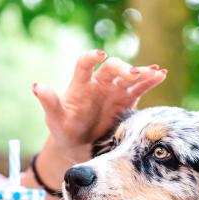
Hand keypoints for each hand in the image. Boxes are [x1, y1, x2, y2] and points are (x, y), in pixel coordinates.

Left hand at [32, 50, 165, 162]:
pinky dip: (150, 81)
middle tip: (133, 74)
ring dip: (142, 73)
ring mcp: (114, 90)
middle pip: (111, 68)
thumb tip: (36, 86)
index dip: (91, 58)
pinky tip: (162, 74)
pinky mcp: (126, 100)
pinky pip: (140, 88)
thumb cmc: (64, 129)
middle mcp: (99, 83)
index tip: (100, 55)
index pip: (84, 64)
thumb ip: (49, 102)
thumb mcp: (54, 119)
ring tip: (155, 71)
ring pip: (129, 77)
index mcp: (80, 84)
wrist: (78, 144)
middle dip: (122, 68)